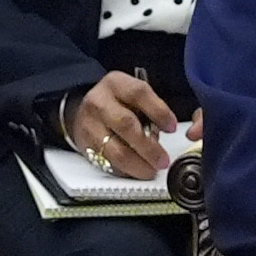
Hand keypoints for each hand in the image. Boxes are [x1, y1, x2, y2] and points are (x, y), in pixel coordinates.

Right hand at [60, 71, 183, 181]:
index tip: (172, 127)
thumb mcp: (132, 95)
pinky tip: (135, 170)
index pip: (139, 93)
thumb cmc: (116, 103)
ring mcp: (90, 125)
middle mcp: (99, 102)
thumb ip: (150, 109)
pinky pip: (109, 163)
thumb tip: (167, 131)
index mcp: (116, 84)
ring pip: (116, 151)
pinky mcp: (86, 146)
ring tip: (151, 170)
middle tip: (163, 159)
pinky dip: (126, 170)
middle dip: (149, 147)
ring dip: (139, 165)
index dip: (158, 111)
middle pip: (126, 124)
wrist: (84, 111)